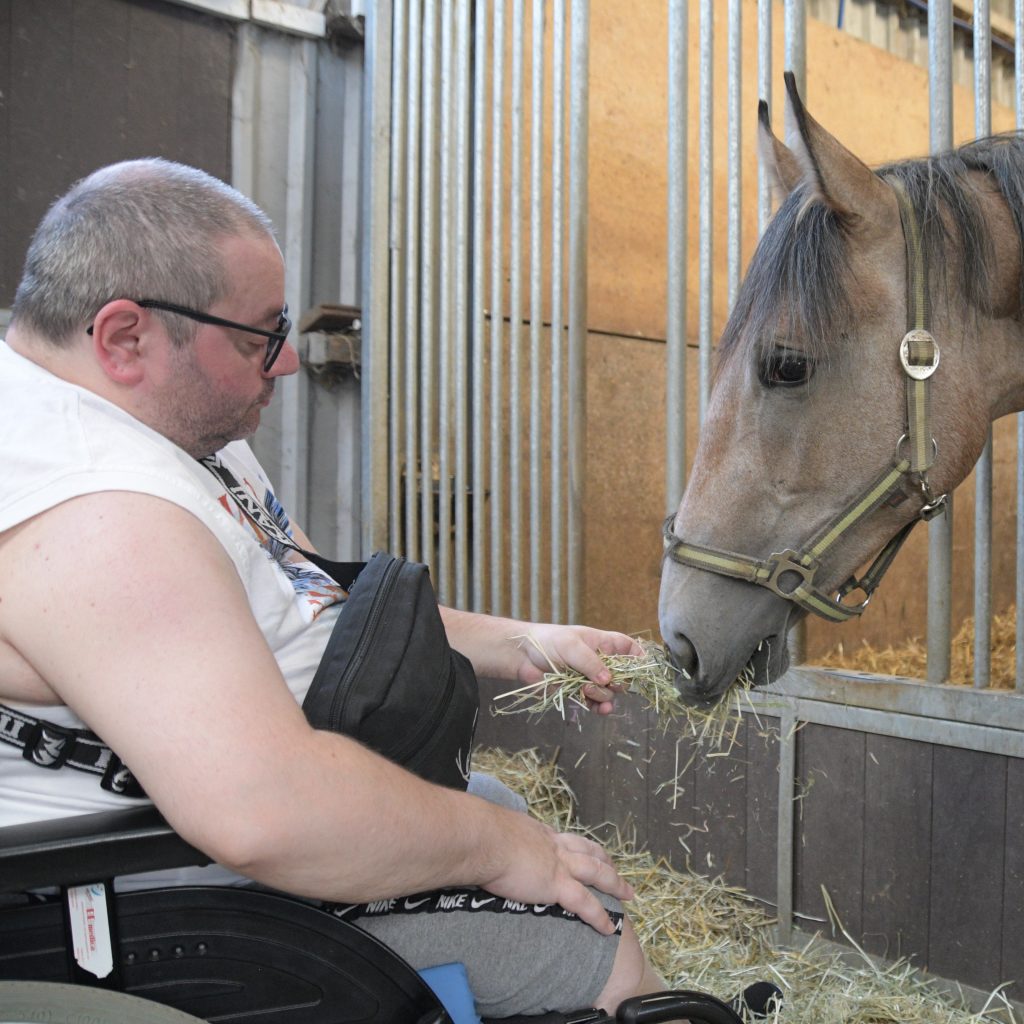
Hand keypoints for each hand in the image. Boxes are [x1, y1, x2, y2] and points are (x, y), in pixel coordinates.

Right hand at [477, 809, 633, 933]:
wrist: (482, 838)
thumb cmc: (479, 834)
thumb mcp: (491, 831)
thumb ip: (495, 839)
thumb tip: (484, 843)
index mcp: (537, 833)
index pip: (564, 840)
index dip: (578, 847)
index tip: (584, 852)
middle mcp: (553, 845)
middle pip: (588, 852)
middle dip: (605, 862)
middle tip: (617, 870)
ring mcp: (558, 864)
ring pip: (596, 874)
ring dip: (614, 884)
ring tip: (628, 896)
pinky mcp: (556, 884)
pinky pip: (585, 903)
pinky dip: (599, 916)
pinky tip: (609, 928)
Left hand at [516, 624, 642, 714]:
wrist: (522, 656)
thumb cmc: (547, 642)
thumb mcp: (571, 646)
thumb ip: (591, 662)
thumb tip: (608, 679)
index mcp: (602, 643)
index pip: (628, 648)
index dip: (638, 658)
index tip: (643, 671)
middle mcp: (599, 661)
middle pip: (622, 676)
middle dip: (617, 683)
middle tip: (603, 682)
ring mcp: (589, 678)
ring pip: (609, 692)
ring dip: (603, 695)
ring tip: (586, 691)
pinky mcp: (577, 692)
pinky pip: (595, 703)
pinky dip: (598, 707)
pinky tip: (598, 709)